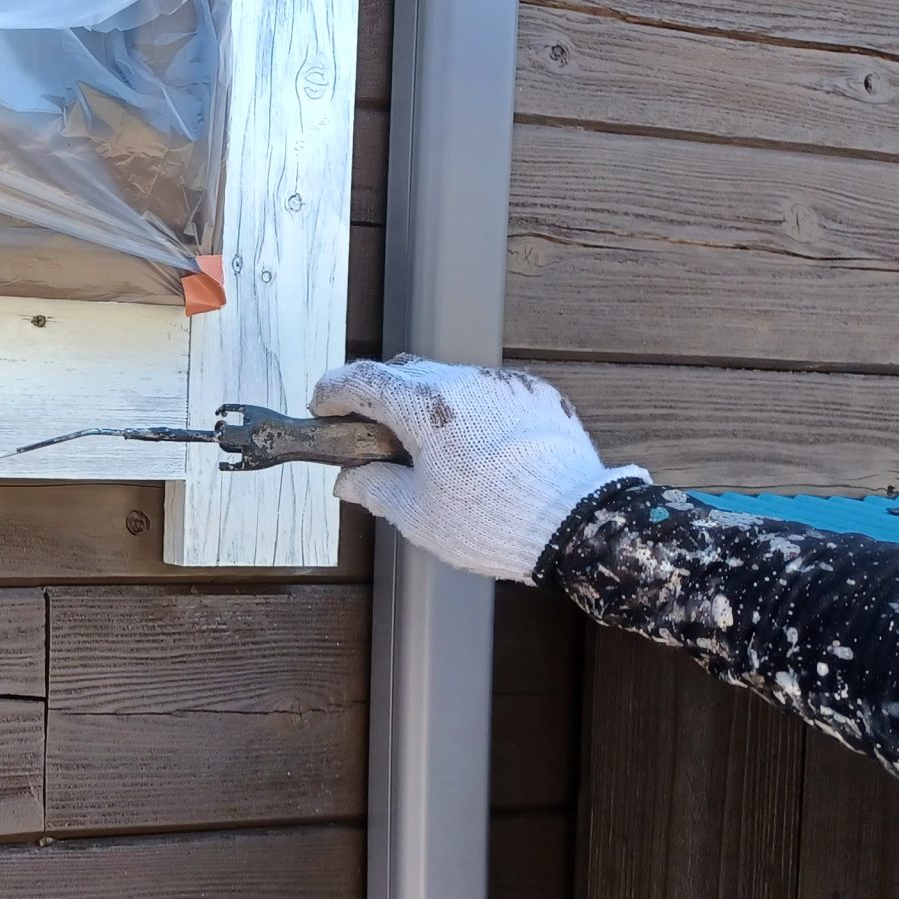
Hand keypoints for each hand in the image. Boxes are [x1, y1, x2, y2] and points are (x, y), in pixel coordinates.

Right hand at [311, 356, 646, 582]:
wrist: (576, 524)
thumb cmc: (491, 522)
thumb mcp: (417, 514)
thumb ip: (376, 488)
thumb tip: (350, 481)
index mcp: (425, 406)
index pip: (363, 380)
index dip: (334, 392)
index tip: (322, 408)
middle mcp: (465, 382)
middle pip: (405, 374)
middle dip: (381, 398)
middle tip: (372, 434)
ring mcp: (506, 385)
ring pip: (451, 381)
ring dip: (429, 405)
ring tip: (429, 447)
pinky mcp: (539, 397)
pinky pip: (492, 394)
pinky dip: (472, 413)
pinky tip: (476, 449)